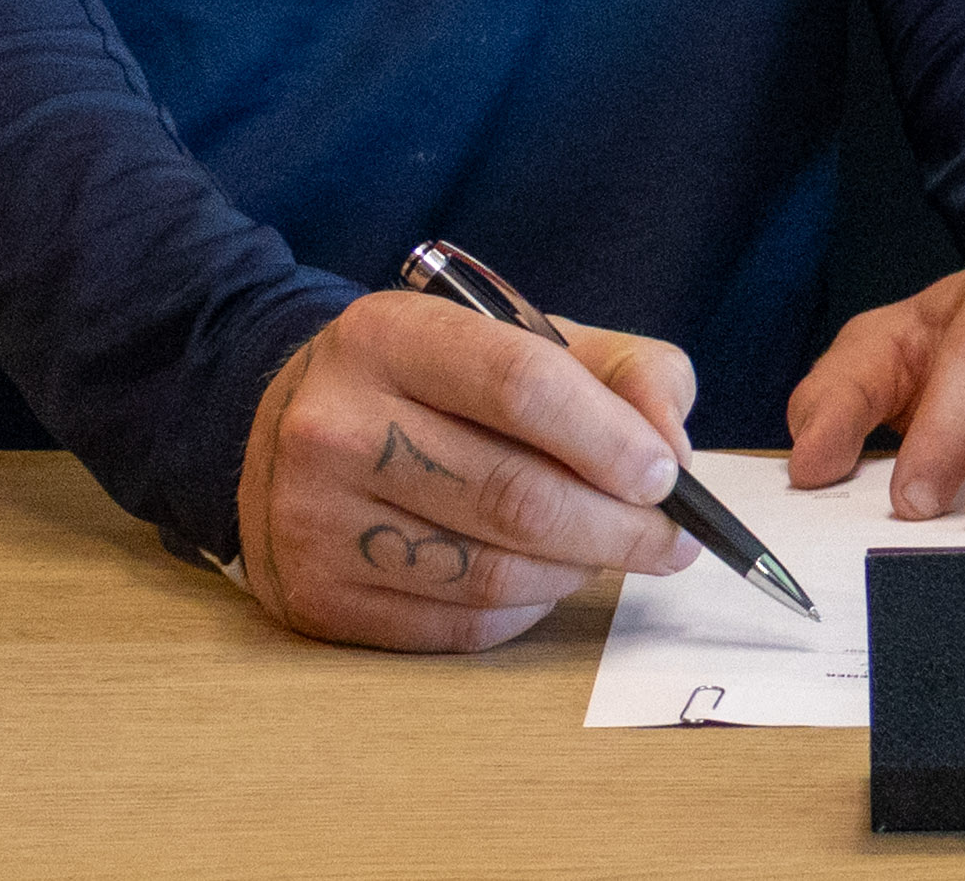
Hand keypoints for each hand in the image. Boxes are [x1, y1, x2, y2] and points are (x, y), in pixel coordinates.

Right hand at [235, 287, 701, 650]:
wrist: (291, 429)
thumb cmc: (437, 384)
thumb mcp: (526, 338)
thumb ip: (623, 372)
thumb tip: (673, 451)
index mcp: (387, 336)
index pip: (522, 385)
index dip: (610, 439)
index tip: (667, 476)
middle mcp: (335, 426)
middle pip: (514, 496)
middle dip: (619, 527)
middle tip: (673, 540)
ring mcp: (315, 520)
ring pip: (491, 573)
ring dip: (577, 571)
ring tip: (609, 553)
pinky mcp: (318, 598)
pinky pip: (458, 627)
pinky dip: (526, 610)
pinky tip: (544, 579)